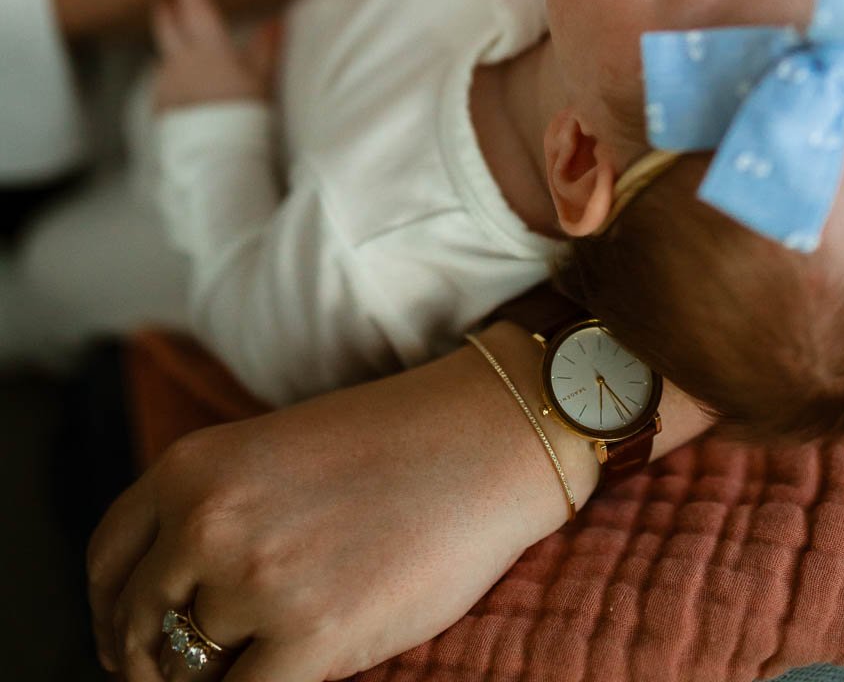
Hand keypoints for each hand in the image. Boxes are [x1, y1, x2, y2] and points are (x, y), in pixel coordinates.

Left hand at [87, 326, 598, 681]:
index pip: (107, 559)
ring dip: (223, 672)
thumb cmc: (392, 444)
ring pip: (191, 672)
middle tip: (185, 671)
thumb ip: (210, 510)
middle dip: (154, 660)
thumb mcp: (270, 453)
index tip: (129, 635)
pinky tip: (293, 668)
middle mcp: (206, 521)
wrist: (483, 438)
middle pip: (138, 626)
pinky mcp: (309, 637)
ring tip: (267, 648)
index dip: (111, 610)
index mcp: (191, 466)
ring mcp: (255, 581)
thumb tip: (165, 601)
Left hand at [152, 0, 279, 111]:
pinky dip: (173, 76)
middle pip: (165, 23)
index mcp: (207, 48)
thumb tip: (277, 21)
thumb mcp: (261, 79)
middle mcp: (179, 60)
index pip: (194, 8)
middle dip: (166, 4)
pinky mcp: (159, 105)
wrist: (214, 156)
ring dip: (171, 45)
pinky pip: (164, 83)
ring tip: (182, 45)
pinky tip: (184, 85)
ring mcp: (165, 83)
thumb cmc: (242, 115)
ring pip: (165, 54)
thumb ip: (266, 47)